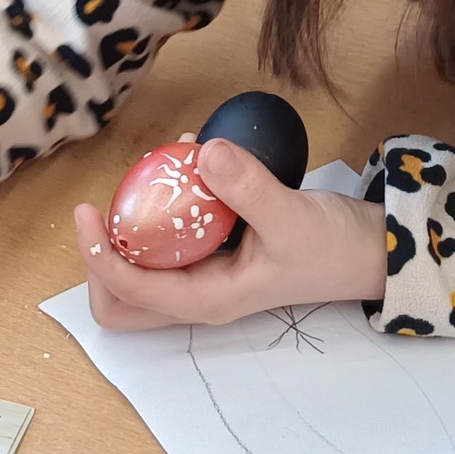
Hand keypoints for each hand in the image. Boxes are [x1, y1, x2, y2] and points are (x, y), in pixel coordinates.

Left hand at [72, 140, 386, 329]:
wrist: (368, 252)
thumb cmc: (331, 245)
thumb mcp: (290, 215)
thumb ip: (247, 186)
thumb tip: (200, 153)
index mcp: (207, 300)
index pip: (128, 291)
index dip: (96, 254)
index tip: (86, 209)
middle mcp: (198, 296)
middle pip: (121, 300)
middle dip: (100, 261)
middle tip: (105, 208)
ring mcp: (205, 277)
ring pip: (141, 271)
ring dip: (132, 230)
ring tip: (152, 175)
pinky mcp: (215, 255)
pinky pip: (171, 239)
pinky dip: (164, 209)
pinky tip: (187, 161)